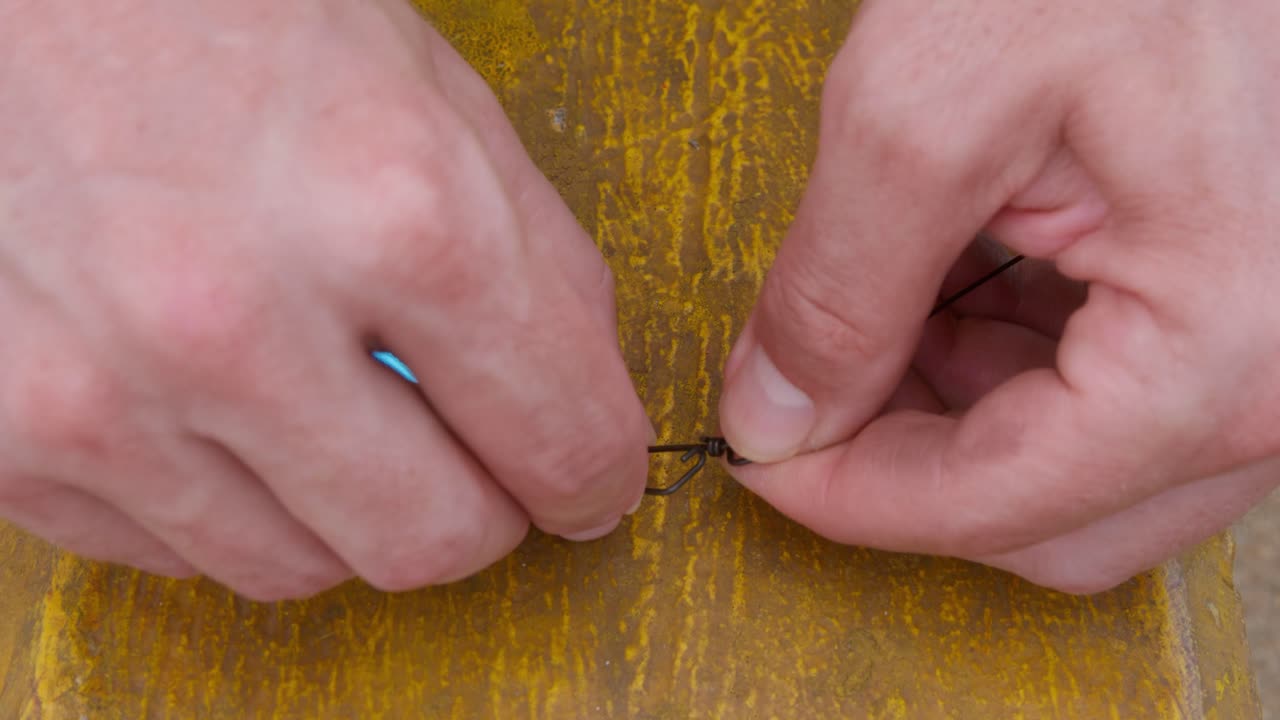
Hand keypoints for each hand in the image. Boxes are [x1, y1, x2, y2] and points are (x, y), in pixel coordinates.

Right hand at [0, 0, 650, 600]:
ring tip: (321, 402)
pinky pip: (174, 552)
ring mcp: (106, 391)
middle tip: (465, 459)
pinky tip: (221, 408)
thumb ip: (536, 273)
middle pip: (433, 543)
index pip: (560, 439)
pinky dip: (226, 502)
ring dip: (340, 508)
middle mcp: (240, 318)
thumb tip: (582, 420)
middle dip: (477, 512)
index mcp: (395, 212)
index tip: (585, 486)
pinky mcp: (7, 439)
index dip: (593, 478)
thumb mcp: (434, 106)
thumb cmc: (231, 19)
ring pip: (300, 568)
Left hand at [719, 0, 1279, 592]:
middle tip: (798, 404)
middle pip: (1046, 522)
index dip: (849, 498)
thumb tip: (776, 418)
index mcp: (1220, 348)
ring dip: (950, 427)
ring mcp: (1270, 351)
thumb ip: (838, 291)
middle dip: (901, 472)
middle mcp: (1277, 376)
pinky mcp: (1239, 312)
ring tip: (867, 332)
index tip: (757, 462)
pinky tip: (941, 305)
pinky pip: (1110, 405)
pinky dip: (1006, 379)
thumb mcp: (925, 111)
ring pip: (1075, 475)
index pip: (995, 504)